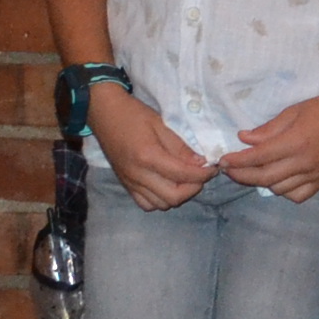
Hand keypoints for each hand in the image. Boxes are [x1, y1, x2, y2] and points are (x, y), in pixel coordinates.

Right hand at [90, 85, 214, 210]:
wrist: (104, 113)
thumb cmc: (133, 114)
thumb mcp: (161, 124)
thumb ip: (181, 147)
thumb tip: (201, 163)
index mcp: (148, 156)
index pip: (183, 175)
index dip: (203, 174)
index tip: (213, 168)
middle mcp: (138, 174)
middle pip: (173, 196)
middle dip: (193, 188)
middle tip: (201, 175)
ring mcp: (130, 182)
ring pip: (161, 204)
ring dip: (178, 195)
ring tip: (186, 180)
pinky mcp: (126, 185)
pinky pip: (146, 204)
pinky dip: (161, 200)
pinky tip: (168, 186)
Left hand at [219, 87, 318, 201]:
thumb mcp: (294, 111)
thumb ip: (268, 128)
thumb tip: (244, 138)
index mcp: (295, 142)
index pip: (257, 157)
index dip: (237, 160)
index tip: (222, 160)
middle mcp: (304, 162)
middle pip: (264, 177)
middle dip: (241, 175)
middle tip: (229, 170)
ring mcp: (315, 174)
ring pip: (278, 189)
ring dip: (260, 183)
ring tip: (251, 173)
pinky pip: (298, 196)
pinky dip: (283, 192)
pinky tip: (278, 181)